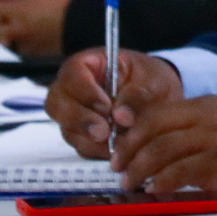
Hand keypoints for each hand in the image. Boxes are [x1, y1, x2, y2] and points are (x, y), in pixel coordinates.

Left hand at [0, 0, 77, 56]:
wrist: (88, 22)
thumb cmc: (70, 2)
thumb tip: (18, 0)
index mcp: (18, 11)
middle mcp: (17, 30)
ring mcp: (25, 44)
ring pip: (0, 44)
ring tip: (0, 35)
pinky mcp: (36, 54)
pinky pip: (19, 50)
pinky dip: (17, 45)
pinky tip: (21, 41)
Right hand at [45, 48, 182, 159]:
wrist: (159, 98)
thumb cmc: (150, 79)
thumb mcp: (150, 79)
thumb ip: (135, 95)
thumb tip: (120, 117)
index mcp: (86, 65)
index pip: (72, 76)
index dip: (85, 93)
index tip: (106, 106)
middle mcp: (73, 90)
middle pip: (57, 105)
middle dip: (80, 120)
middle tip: (105, 132)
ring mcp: (74, 115)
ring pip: (68, 130)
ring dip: (92, 140)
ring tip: (119, 141)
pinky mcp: (83, 136)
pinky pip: (82, 147)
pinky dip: (100, 151)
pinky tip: (119, 149)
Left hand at [112, 96, 216, 194]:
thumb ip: (194, 121)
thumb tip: (159, 137)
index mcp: (205, 105)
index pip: (158, 114)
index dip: (133, 132)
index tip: (120, 148)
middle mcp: (207, 119)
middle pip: (156, 132)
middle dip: (130, 151)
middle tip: (118, 167)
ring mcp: (214, 141)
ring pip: (165, 151)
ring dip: (142, 168)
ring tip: (131, 182)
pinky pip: (184, 172)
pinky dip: (164, 181)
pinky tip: (155, 188)